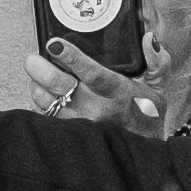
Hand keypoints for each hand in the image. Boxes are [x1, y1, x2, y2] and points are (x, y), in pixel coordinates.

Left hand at [35, 30, 181, 135]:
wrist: (141, 151)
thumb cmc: (146, 115)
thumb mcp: (157, 88)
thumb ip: (157, 62)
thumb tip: (149, 38)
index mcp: (118, 93)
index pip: (93, 74)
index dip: (71, 57)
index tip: (54, 44)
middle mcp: (97, 109)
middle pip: (60, 87)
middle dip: (40, 69)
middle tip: (33, 58)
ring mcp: (80, 124)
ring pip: (47, 101)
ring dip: (37, 85)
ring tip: (38, 73)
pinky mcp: (68, 134)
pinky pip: (44, 117)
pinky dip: (38, 102)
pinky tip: (42, 92)